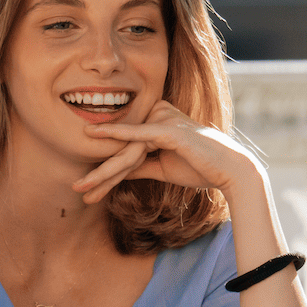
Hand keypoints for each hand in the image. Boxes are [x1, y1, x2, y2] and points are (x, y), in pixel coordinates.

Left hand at [71, 101, 259, 205]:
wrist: (230, 170)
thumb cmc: (200, 167)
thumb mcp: (162, 168)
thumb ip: (140, 166)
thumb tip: (118, 172)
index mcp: (155, 122)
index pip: (124, 148)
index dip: (104, 170)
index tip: (86, 191)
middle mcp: (157, 116)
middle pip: (121, 148)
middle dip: (99, 173)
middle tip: (77, 190)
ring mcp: (163, 120)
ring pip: (126, 149)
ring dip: (103, 171)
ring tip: (81, 187)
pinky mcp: (169, 130)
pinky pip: (139, 135)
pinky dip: (118, 136)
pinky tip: (96, 137)